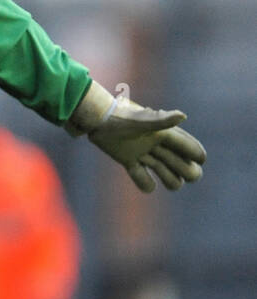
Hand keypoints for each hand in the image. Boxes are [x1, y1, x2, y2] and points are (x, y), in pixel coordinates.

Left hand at [68, 81, 205, 193]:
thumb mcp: (141, 121)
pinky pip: (141, 176)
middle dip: (185, 169)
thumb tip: (183, 116)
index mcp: (163, 133)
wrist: (96, 119)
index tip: (201, 160)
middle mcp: (156, 144)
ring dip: (168, 178)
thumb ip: (161, 121)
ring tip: (167, 179)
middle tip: (187, 176)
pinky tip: (146, 182)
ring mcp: (143, 153)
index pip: (186, 145)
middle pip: (180, 163)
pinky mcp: (129, 159)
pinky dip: (144, 182)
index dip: (195, 153)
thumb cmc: (119, 118)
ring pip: (164, 172)